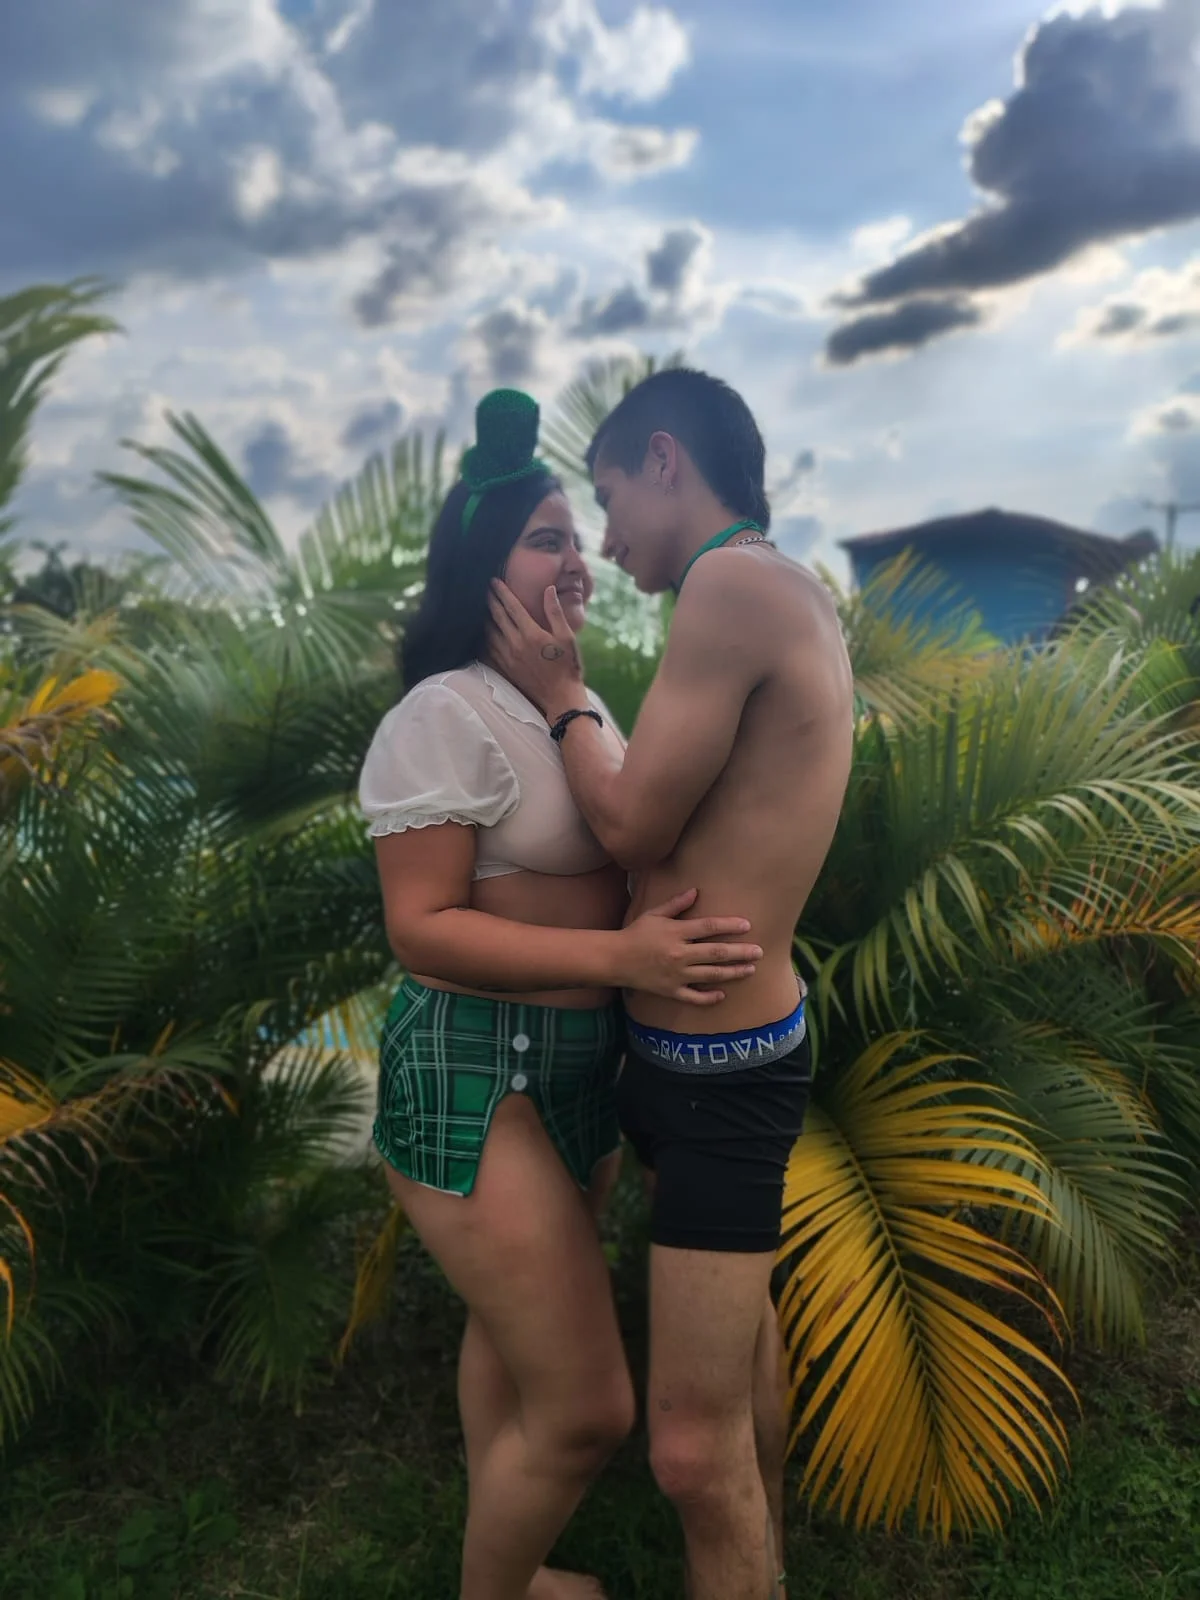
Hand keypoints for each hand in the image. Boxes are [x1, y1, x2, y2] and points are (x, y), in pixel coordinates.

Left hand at [488, 580, 584, 718]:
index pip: (512, 607)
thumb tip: (549, 589)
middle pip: (497, 617)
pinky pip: (489, 647)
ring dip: (485, 617)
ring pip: (490, 631)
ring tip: (482, 607)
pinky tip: (484, 631)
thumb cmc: (567, 666)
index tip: (494, 581)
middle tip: (484, 590)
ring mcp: (508, 656)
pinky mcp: (505, 667)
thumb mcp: (567, 637)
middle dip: (491, 601)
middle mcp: (516, 643)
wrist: (560, 697)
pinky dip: (485, 636)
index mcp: (531, 633)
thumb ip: (555, 612)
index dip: (501, 592)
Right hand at [615, 888, 761, 1006]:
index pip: (708, 927)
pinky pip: (693, 997)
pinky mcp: (670, 991)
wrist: (615, 959)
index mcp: (676, 932)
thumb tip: (696, 891)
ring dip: (733, 973)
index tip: (747, 925)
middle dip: (740, 952)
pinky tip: (722, 995)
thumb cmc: (636, 933)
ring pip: (711, 975)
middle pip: (716, 953)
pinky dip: (708, 997)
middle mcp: (679, 954)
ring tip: (751, 970)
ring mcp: (676, 975)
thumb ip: (676, 904)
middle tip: (759, 951)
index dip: (729, 926)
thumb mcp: (654, 914)